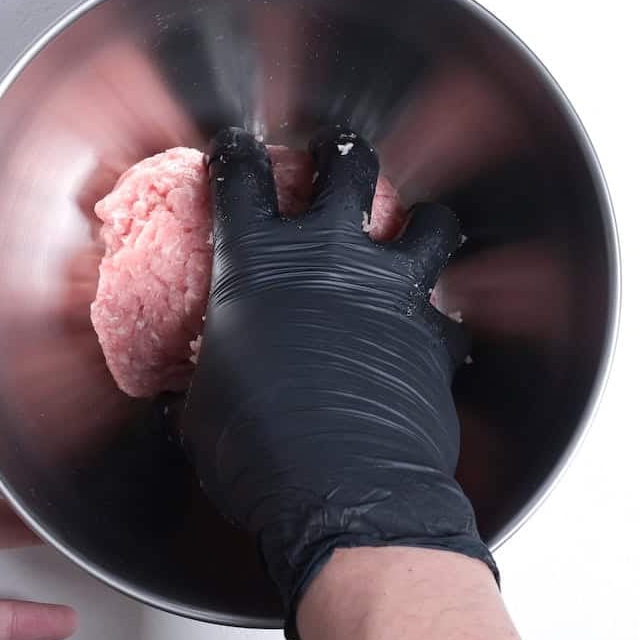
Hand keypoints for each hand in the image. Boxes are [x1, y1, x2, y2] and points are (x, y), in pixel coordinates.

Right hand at [181, 127, 496, 639]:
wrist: (342, 490)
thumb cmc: (254, 449)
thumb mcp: (202, 410)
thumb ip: (202, 383)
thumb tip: (188, 401)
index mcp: (258, 263)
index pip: (241, 179)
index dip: (237, 156)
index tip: (237, 150)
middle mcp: (331, 258)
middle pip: (347, 167)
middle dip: (342, 154)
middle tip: (338, 156)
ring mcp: (392, 290)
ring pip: (428, 222)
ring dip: (422, 224)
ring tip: (416, 231)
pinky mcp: (434, 336)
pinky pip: (451, 320)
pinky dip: (443, 327)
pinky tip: (435, 341)